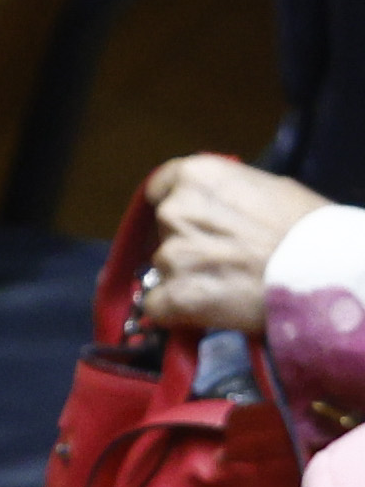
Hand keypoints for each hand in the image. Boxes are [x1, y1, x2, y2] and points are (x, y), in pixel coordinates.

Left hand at [142, 154, 329, 332]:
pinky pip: (158, 305)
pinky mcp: (176, 295)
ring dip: (188, 279)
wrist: (327, 276)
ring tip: (230, 287)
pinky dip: (177, 311)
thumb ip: (228, 195)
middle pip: (165, 231)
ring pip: (164, 269)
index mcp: (196, 176)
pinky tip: (208, 310)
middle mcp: (175, 210)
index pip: (159, 189)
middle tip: (227, 261)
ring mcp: (172, 253)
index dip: (176, 208)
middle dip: (189, 245)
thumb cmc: (309, 230)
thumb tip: (219, 207)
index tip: (192, 224)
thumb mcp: (270, 189)